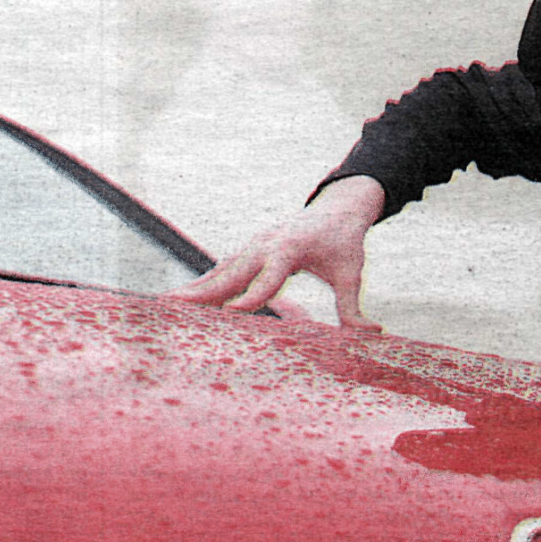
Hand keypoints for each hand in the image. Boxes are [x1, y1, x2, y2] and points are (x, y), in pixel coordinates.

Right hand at [169, 173, 385, 328]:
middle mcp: (267, 244)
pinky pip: (224, 266)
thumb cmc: (345, 242)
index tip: (232, 314)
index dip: (253, 296)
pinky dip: (205, 281)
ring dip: (196, 287)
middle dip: (204, 291)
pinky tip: (186, 297)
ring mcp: (255, 244)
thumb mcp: (351, 274)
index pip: (269, 277)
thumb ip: (353, 307)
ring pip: (221, 269)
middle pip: (232, 271)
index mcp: (291, 248)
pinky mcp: (250, 248)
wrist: (337, 209)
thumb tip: (373, 332)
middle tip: (173, 307)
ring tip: (167, 305)